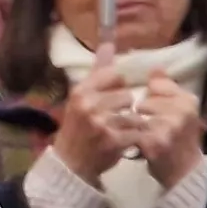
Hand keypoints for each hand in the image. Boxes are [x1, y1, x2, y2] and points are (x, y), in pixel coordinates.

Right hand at [51, 60, 132, 181]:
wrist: (70, 163)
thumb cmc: (77, 127)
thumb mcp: (81, 97)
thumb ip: (98, 72)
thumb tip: (108, 44)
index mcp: (81, 91)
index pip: (114, 75)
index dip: (118, 87)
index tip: (111, 98)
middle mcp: (89, 105)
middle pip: (127, 96)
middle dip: (125, 108)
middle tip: (114, 119)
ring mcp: (101, 123)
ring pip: (133, 114)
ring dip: (131, 124)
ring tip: (120, 131)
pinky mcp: (113, 141)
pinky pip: (135, 132)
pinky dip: (134, 137)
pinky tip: (125, 141)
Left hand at [121, 72, 206, 184]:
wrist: (184, 171)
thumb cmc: (178, 137)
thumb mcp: (179, 109)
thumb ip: (166, 88)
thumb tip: (155, 67)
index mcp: (188, 99)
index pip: (155, 85)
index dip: (147, 97)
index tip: (147, 107)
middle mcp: (182, 111)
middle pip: (143, 102)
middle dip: (137, 114)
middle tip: (141, 124)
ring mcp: (170, 127)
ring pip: (136, 116)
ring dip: (131, 125)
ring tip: (134, 133)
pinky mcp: (156, 142)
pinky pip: (133, 133)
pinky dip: (128, 137)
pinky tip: (131, 142)